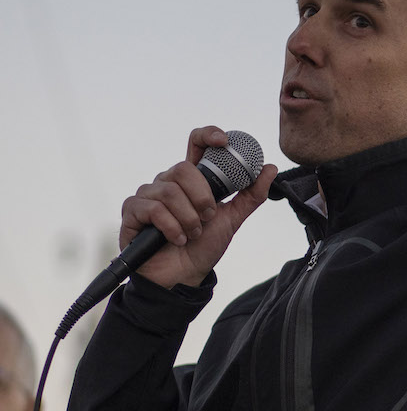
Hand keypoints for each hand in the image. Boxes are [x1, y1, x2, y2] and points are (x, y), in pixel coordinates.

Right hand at [119, 126, 278, 288]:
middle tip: (208, 217)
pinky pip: (153, 209)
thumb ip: (251, 195)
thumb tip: (270, 168)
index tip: (224, 142)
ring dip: (188, 218)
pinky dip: (171, 227)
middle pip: (183, 169)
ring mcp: (148, 195)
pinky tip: (177, 239)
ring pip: (169, 191)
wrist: (185, 276)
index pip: (196, 143)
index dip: (208, 135)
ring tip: (192, 234)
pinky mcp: (132, 211)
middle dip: (202, 197)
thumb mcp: (233, 219)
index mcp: (192, 179)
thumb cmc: (204, 246)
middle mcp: (168, 182)